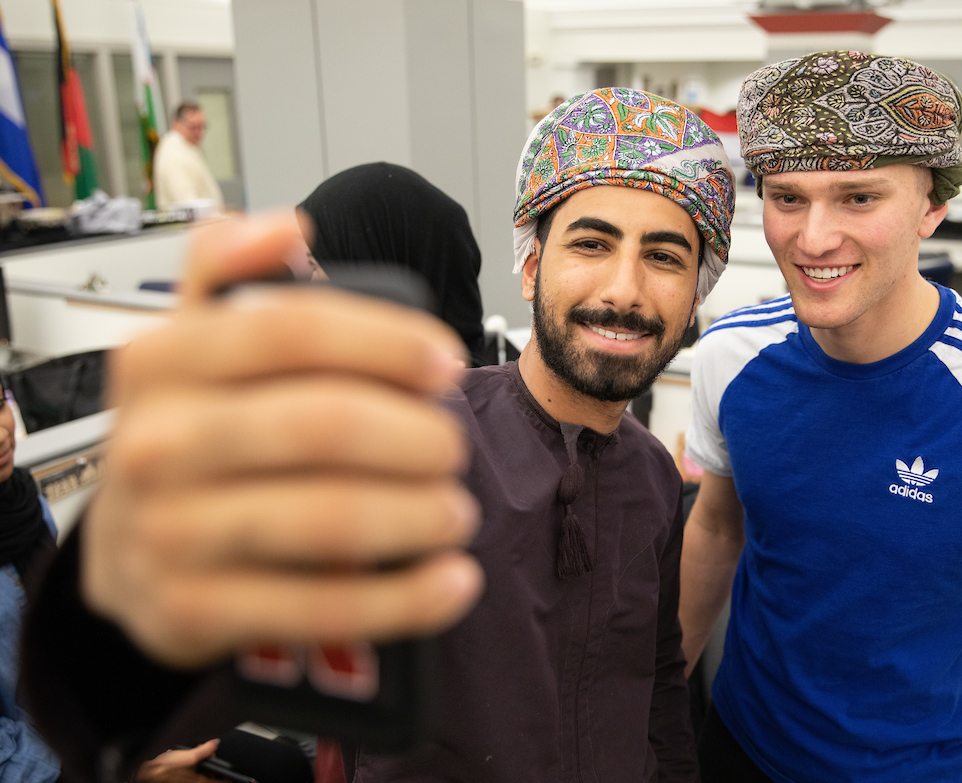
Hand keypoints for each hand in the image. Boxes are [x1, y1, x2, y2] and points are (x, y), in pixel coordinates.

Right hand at [82, 213, 483, 667]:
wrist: (125, 556)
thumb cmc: (187, 436)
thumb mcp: (189, 346)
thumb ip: (227, 273)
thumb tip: (288, 225)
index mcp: (160, 361)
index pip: (291, 329)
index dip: (388, 341)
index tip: (448, 362)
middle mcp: (154, 444)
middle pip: (325, 426)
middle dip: (419, 438)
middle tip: (454, 449)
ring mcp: (169, 534)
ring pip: (331, 519)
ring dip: (422, 515)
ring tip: (455, 512)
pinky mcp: (195, 612)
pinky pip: (322, 607)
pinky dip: (406, 598)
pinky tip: (453, 581)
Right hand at [136, 740, 219, 782]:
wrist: (150, 770)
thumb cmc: (166, 767)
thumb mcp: (189, 756)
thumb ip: (205, 750)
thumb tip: (216, 743)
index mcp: (199, 781)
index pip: (219, 782)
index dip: (227, 778)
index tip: (233, 776)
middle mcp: (195, 782)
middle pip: (211, 777)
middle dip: (215, 768)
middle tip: (215, 758)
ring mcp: (189, 780)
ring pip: (203, 774)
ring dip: (206, 766)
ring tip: (206, 754)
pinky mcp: (183, 777)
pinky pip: (195, 773)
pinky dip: (198, 766)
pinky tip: (194, 757)